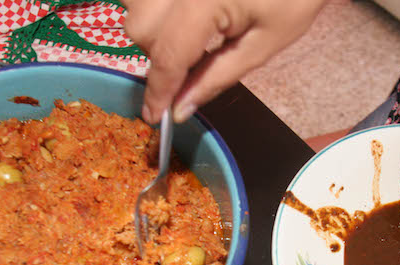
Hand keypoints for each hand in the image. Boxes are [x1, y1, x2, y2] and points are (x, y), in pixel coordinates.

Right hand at [122, 0, 326, 123]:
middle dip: (159, 55)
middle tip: (192, 61)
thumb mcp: (262, 45)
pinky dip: (156, 11)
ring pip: (137, 9)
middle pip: (141, 29)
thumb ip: (216, 77)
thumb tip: (180, 108)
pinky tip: (182, 17)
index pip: (168, 54)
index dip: (158, 91)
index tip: (154, 116)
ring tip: (188, 34)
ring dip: (153, 30)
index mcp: (204, 1)